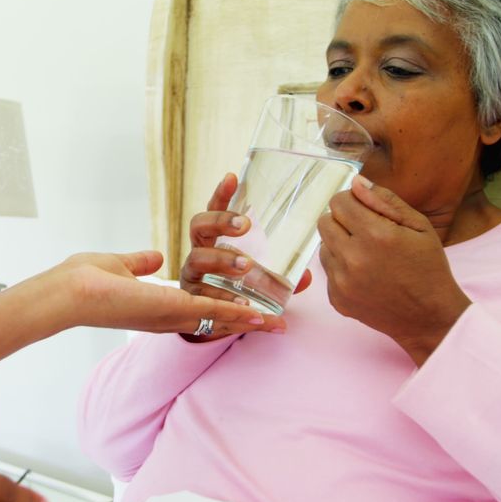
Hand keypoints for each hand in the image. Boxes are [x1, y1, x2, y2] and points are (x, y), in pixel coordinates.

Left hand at [21, 248, 283, 336]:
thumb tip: (155, 258)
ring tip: (276, 322)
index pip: (200, 310)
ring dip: (249, 320)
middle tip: (276, 324)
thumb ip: (141, 264)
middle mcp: (167, 316)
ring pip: (220, 318)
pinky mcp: (170, 308)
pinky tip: (257, 315)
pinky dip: (236, 314)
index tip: (248, 310)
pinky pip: (211, 311)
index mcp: (158, 307)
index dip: (225, 310)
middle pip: (216, 321)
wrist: (68, 291)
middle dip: (246, 322)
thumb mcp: (121, 266)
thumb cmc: (84, 280)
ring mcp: (170, 315)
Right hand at [178, 173, 309, 341]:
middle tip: (245, 225)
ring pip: (197, 261)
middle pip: (199, 227)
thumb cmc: (234, 290)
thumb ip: (280, 274)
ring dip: (222, 260)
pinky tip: (246, 306)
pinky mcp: (192, 302)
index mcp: (212, 240)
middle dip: (220, 222)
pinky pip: (206, 298)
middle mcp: (198, 253)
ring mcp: (192, 276)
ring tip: (246, 266)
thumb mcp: (257, 276)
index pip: (213, 209)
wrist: (210, 323)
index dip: (221, 194)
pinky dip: (228, 303)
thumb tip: (308, 275)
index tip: (232, 177)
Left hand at [317, 176, 470, 365]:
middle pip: (325, 221)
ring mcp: (342, 281)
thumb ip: (385, 201)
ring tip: (367, 255)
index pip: (339, 202)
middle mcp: (353, 257)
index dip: (352, 201)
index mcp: (375, 235)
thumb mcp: (419, 226)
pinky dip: (341, 268)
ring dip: (340, 244)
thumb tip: (356, 183)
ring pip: (323, 246)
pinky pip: (327, 271)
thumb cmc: (429, 268)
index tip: (365, 211)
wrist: (429, 317)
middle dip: (343, 221)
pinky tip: (365, 275)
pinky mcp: (336, 299)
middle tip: (365, 232)